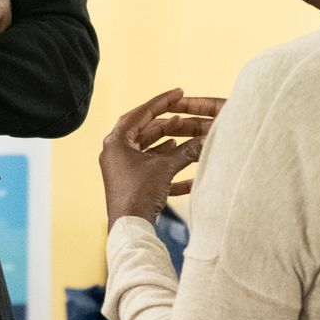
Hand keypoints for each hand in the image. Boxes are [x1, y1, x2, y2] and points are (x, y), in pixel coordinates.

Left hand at [100, 89, 225, 229]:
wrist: (129, 228)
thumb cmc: (140, 194)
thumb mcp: (165, 168)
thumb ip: (185, 152)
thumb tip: (204, 141)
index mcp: (117, 141)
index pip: (142, 113)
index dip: (163, 102)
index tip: (180, 92)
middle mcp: (115, 151)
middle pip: (144, 129)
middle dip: (167, 122)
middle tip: (185, 113)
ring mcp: (120, 167)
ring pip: (147, 147)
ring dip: (167, 140)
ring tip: (186, 132)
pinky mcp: (128, 181)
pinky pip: (148, 164)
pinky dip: (164, 159)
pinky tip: (179, 154)